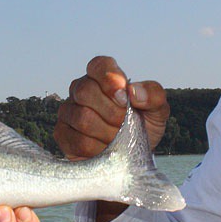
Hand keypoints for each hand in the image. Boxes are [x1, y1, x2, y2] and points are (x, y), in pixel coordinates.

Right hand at [55, 56, 169, 159]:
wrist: (133, 155)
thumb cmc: (144, 126)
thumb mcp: (158, 109)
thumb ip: (152, 94)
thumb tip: (133, 92)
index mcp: (103, 75)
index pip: (99, 66)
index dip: (110, 80)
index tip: (125, 99)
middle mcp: (81, 88)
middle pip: (85, 91)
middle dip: (112, 113)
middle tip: (126, 124)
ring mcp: (68, 111)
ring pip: (81, 118)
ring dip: (107, 133)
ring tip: (118, 138)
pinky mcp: (62, 133)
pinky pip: (76, 141)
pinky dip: (97, 149)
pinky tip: (106, 150)